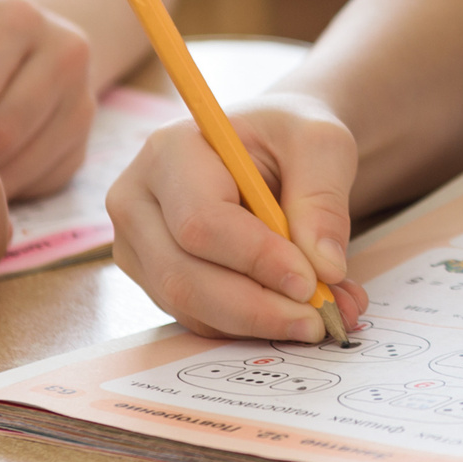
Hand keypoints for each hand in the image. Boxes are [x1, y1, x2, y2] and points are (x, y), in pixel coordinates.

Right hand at [108, 96, 367, 340]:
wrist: (270, 149)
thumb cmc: (289, 137)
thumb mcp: (322, 143)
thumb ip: (323, 199)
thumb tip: (325, 268)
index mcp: (169, 151)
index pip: (201, 222)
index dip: (256, 259)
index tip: (312, 281)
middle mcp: (137, 201)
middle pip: (184, 276)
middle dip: (257, 306)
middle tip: (321, 318)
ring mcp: (138, 246)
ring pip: (189, 306)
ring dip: (259, 322)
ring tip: (321, 316)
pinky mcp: (154, 279)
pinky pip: (198, 318)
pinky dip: (250, 324)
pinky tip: (296, 312)